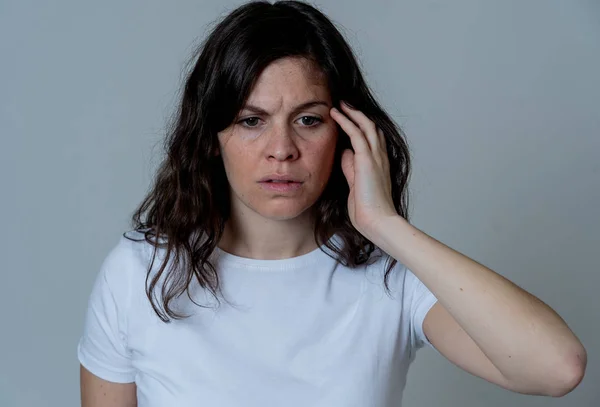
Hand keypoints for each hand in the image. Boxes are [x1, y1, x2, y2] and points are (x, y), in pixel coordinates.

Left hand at [330, 102, 397, 238]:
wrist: (377, 221)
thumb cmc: (367, 210)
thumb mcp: (355, 184)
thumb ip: (351, 168)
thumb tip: (345, 153)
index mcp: (379, 164)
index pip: (372, 138)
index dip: (361, 126)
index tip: (348, 118)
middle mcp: (380, 157)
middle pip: (371, 128)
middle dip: (357, 114)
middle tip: (344, 105)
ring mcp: (376, 157)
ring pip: (365, 126)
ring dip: (352, 112)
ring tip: (339, 104)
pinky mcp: (367, 159)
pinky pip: (356, 133)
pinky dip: (346, 121)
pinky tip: (336, 114)